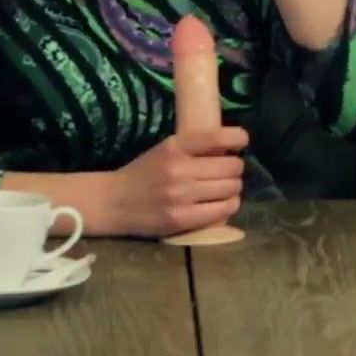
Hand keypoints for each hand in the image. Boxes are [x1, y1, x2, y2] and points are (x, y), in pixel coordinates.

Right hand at [107, 125, 248, 235]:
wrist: (113, 203)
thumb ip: (195, 147)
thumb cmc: (144, 173)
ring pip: (231, 188)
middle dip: (235, 168)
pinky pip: (223, 210)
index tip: (242, 141)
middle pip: (232, 166)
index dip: (239, 138)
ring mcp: (181, 196)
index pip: (218, 136)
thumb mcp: (165, 150)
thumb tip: (233, 147)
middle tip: (228, 172)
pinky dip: (229, 205)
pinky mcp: (182, 219)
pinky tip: (222, 203)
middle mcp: (179, 169)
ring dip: (234, 187)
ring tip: (225, 188)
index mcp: (174, 147)